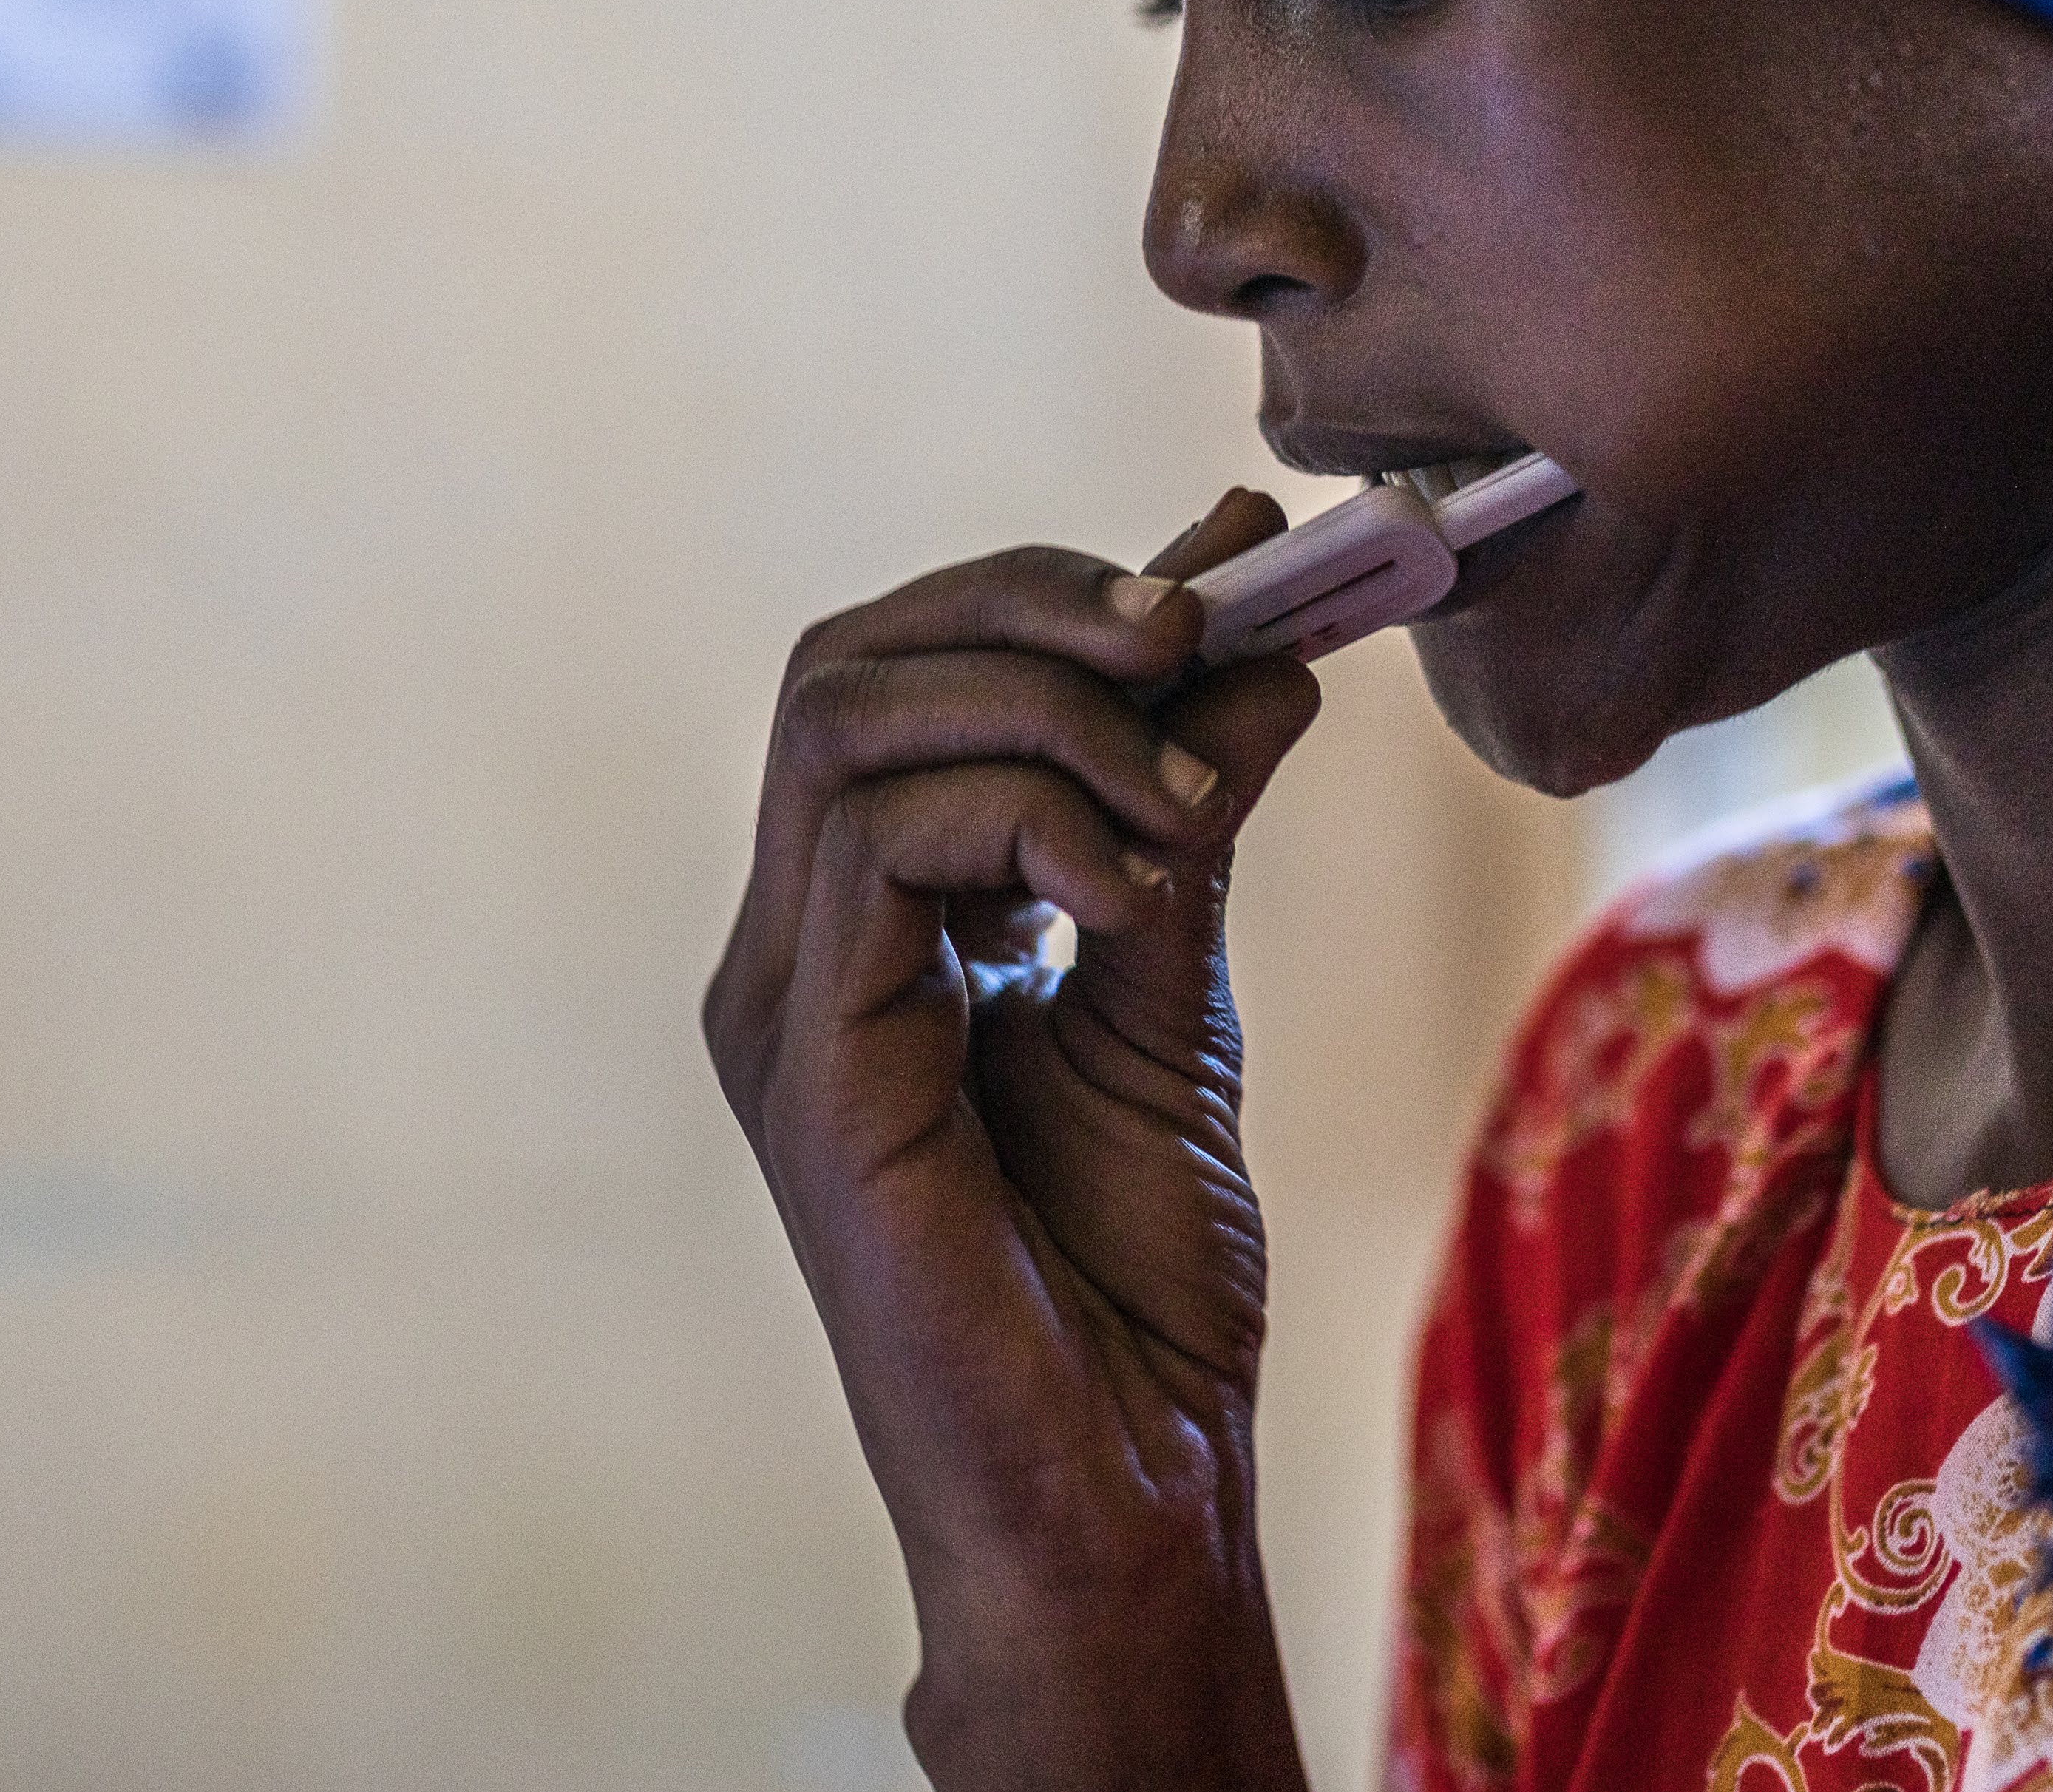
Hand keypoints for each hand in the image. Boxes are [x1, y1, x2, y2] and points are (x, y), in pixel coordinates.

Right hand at [705, 491, 1323, 1791]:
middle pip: (851, 662)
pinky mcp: (810, 1069)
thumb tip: (1267, 645)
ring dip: (1049, 712)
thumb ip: (1190, 823)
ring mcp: (784, 1004)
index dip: (1053, 591)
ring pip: (851, 722)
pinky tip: (1135, 886)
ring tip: (1186, 794)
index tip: (1230, 555)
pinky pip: (879, 846)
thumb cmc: (1138, 1286)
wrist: (1125, 1496)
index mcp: (864, 925)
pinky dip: (1030, 817)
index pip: (904, 675)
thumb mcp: (1178, 998)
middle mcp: (795, 945)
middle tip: (1192, 627)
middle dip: (1031, 606)